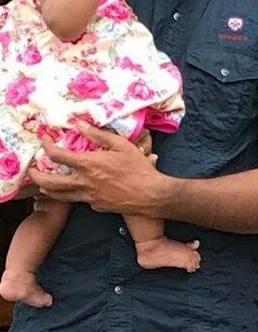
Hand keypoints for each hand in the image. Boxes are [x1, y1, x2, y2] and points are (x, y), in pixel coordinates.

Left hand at [27, 123, 158, 212]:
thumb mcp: (121, 145)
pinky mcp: (97, 206)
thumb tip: (81, 125)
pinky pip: (79, 200)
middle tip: (32, 171)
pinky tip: (76, 189)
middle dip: (36, 176)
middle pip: (50, 183)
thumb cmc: (139, 168)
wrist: (151, 195)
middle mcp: (84, 183)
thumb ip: (99, 135)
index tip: (45, 140)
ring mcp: (89, 197)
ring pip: (60, 196)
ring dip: (48, 189)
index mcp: (89, 165)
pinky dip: (73, 194)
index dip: (47, 146)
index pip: (57, 156)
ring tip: (44, 185)